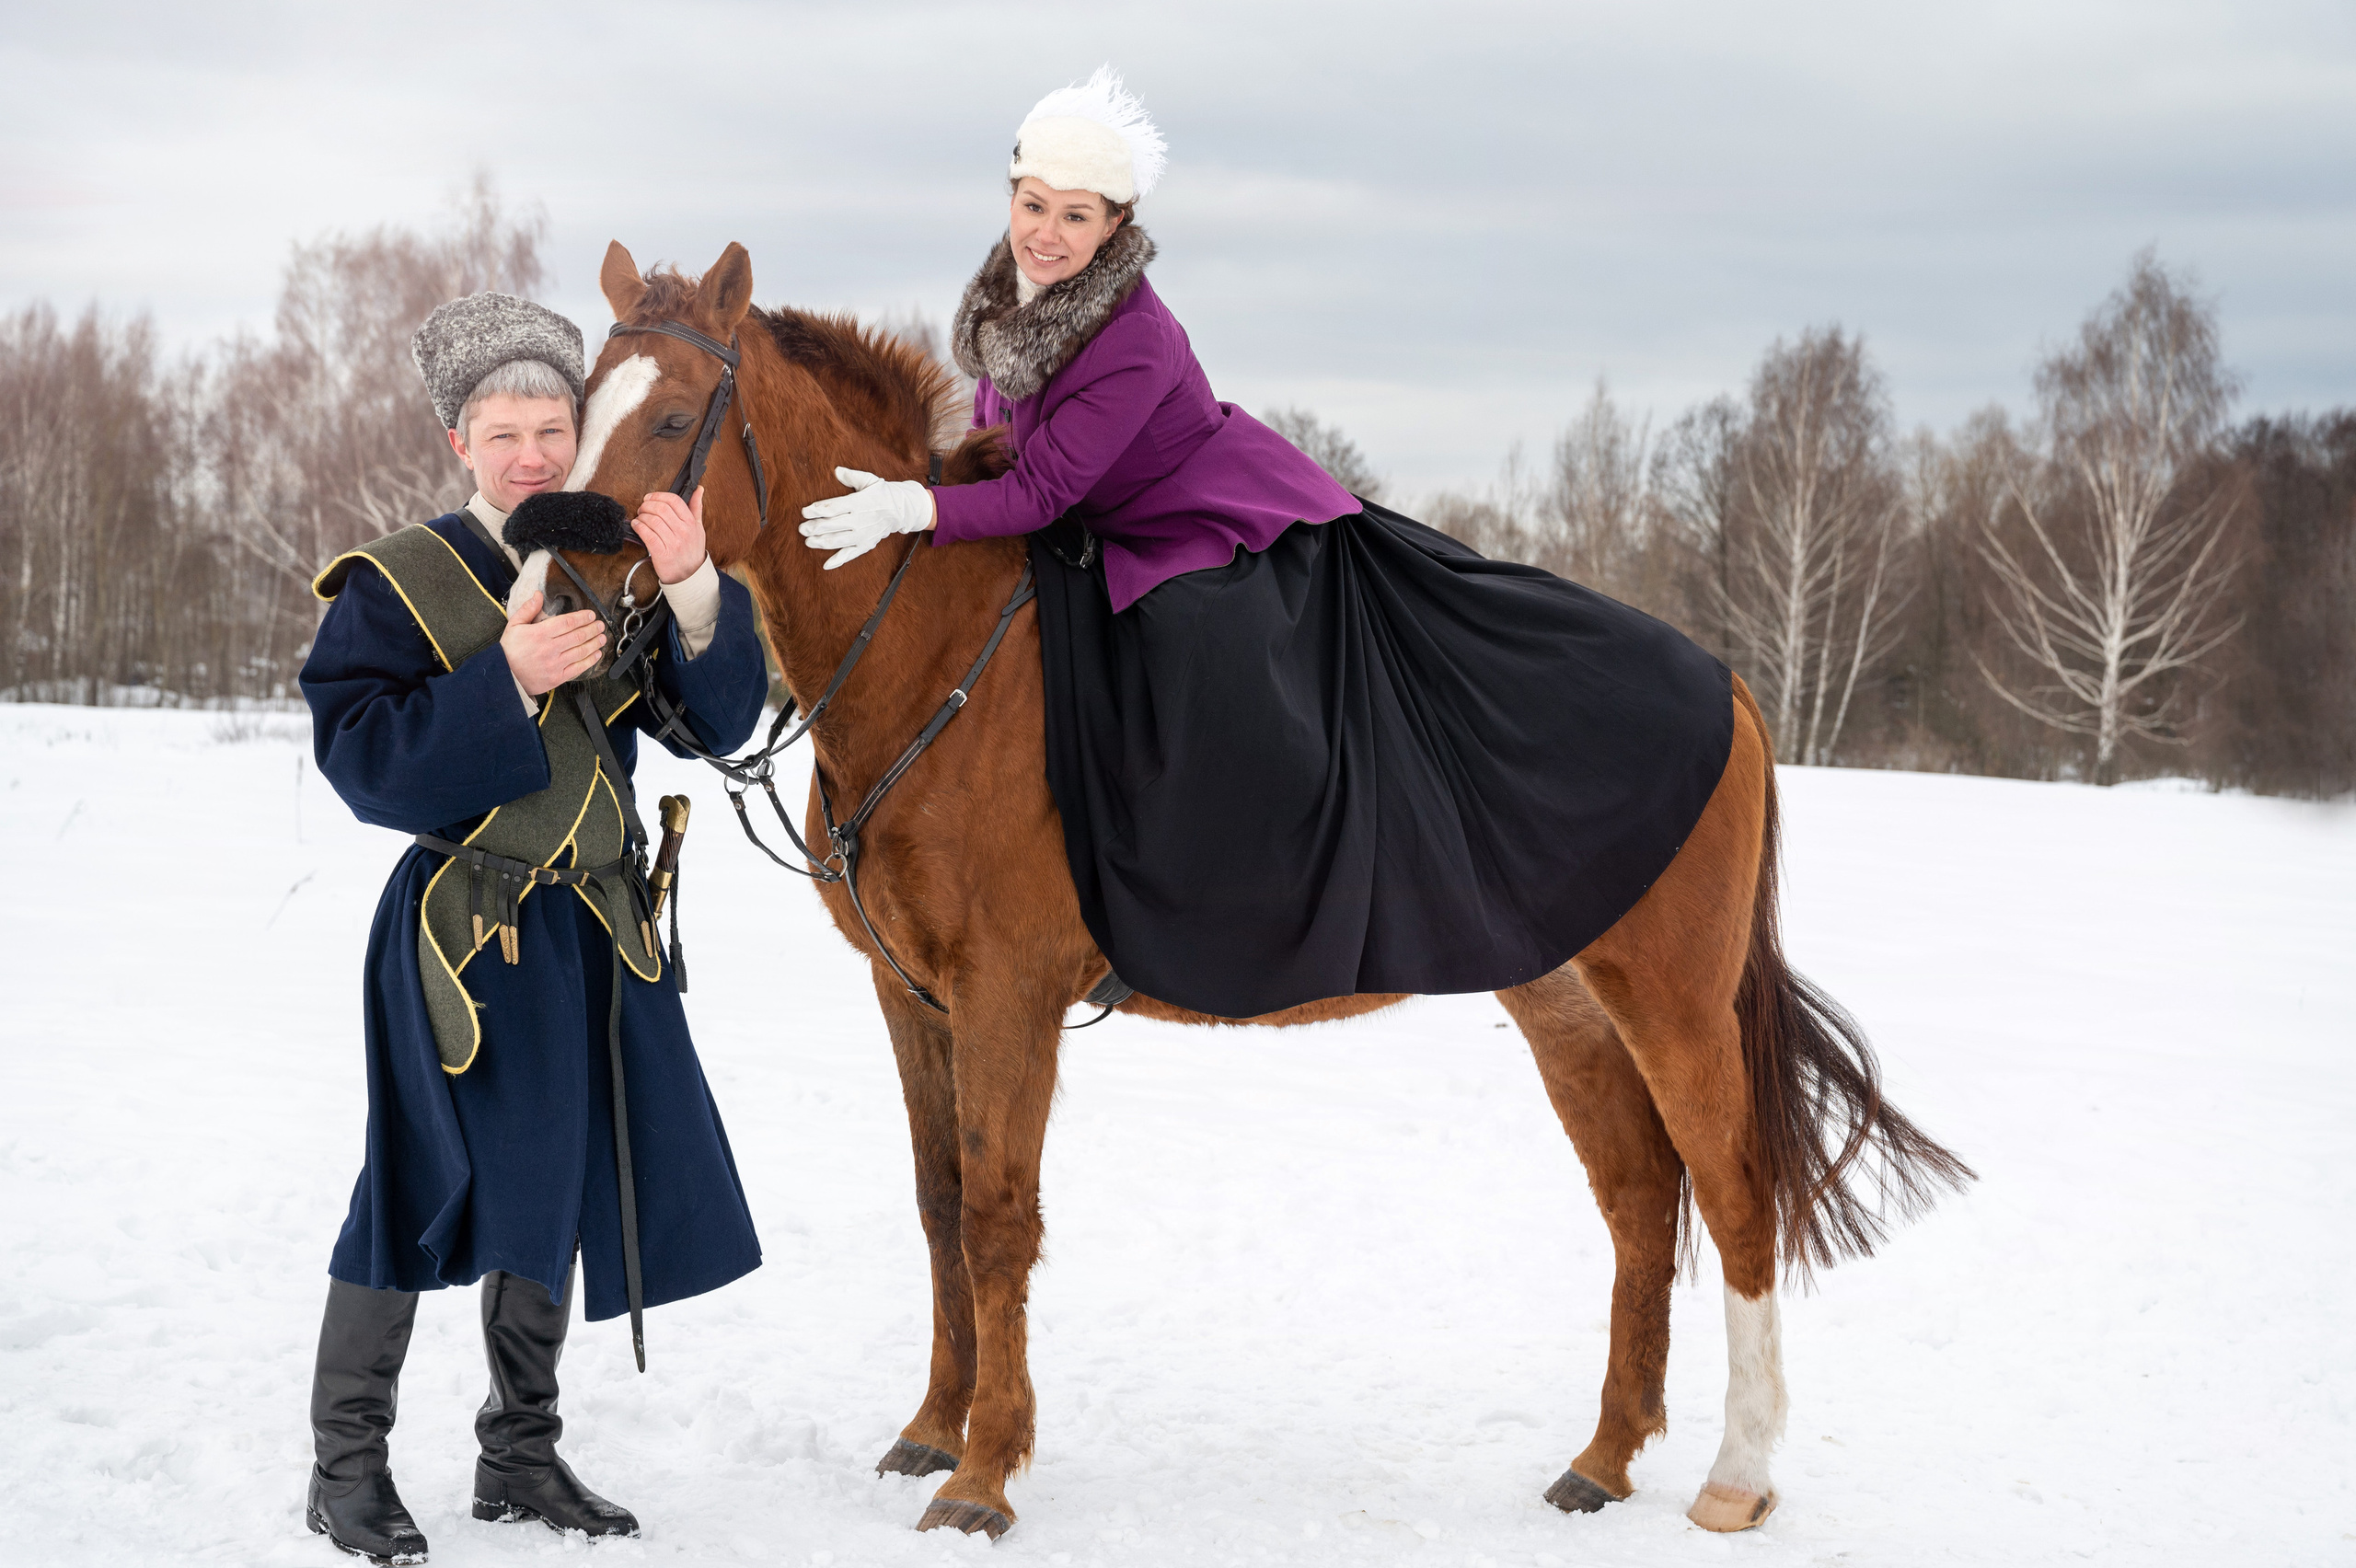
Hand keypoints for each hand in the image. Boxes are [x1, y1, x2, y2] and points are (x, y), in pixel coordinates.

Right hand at [500, 590, 606, 696]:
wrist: (504, 676)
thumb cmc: (509, 650)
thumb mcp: (513, 626)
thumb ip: (527, 609)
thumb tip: (538, 594)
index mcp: (539, 634)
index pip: (567, 623)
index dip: (582, 618)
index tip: (590, 615)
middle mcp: (549, 649)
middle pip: (578, 636)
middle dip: (592, 629)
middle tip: (601, 625)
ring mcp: (555, 664)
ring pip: (581, 651)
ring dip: (595, 643)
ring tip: (602, 637)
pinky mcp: (558, 678)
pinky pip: (578, 668)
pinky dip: (590, 660)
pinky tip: (597, 654)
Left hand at [634, 487, 707, 583]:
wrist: (689, 576)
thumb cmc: (692, 551)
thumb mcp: (698, 528)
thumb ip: (696, 508)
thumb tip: (699, 489)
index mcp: (691, 523)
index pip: (674, 501)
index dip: (658, 496)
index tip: (650, 498)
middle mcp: (683, 531)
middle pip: (661, 509)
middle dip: (647, 505)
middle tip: (642, 508)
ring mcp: (673, 543)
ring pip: (652, 520)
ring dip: (641, 516)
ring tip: (639, 518)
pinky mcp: (662, 553)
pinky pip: (647, 535)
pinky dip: (639, 527)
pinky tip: (637, 526)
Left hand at [798, 467, 935, 569]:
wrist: (902, 510)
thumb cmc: (882, 493)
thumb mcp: (870, 480)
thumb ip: (852, 476)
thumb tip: (836, 471)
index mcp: (859, 503)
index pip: (833, 507)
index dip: (817, 510)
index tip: (804, 511)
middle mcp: (860, 520)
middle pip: (832, 525)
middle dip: (814, 527)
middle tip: (802, 528)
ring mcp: (863, 535)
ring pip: (837, 541)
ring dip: (820, 542)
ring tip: (808, 541)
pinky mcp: (866, 545)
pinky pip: (850, 555)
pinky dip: (838, 561)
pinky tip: (825, 565)